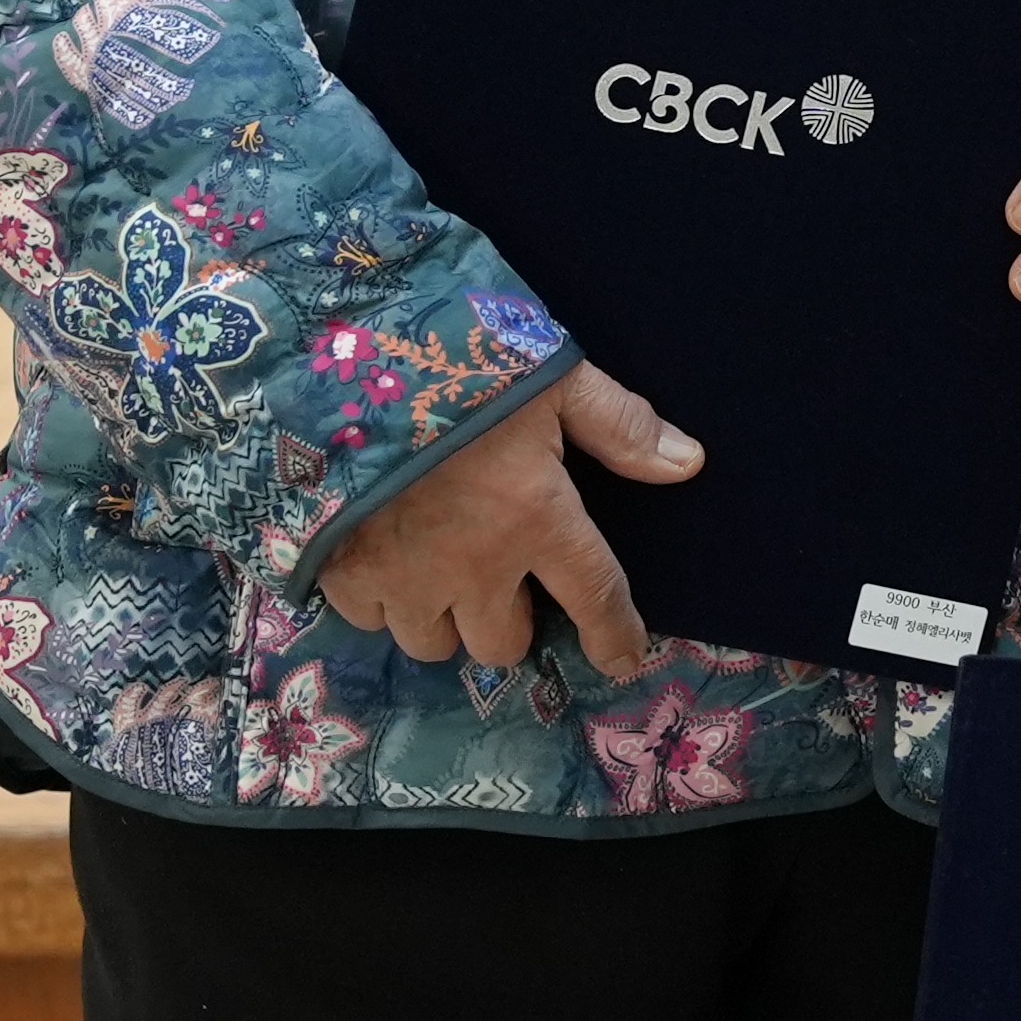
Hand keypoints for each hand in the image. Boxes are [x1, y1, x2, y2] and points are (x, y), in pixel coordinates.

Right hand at [316, 362, 697, 674]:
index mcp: (536, 519)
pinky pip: (371, 621)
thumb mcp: (551, 375)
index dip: (614, 634)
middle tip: (506, 575)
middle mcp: (473, 566)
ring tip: (446, 572)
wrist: (332, 364)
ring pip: (436, 643)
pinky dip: (384, 601)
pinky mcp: (341, 575)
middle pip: (503, 643)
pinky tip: (388, 560)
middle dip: (512, 621)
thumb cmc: (453, 362)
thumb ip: (618, 424)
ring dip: (448, 619)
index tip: (624, 659)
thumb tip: (688, 464)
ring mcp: (402, 578)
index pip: (593, 595)